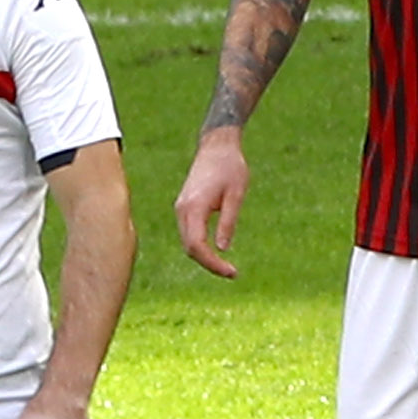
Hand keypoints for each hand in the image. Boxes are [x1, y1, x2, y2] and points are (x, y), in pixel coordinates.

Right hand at [174, 130, 250, 277]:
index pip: (196, 245)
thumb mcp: (236, 195)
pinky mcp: (185, 207)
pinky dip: (200, 246)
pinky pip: (189, 233)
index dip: (212, 263)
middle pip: (189, 248)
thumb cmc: (230, 166)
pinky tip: (216, 252)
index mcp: (194, 207)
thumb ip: (228, 222)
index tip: (232, 272)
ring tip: (226, 266)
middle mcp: (182, 209)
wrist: (217, 145)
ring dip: (204, 257)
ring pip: (187, 242)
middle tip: (233, 273)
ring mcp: (181, 208)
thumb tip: (222, 249)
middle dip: (209, 264)